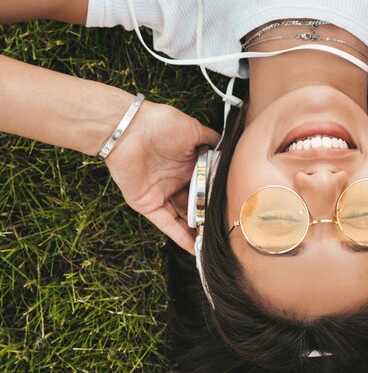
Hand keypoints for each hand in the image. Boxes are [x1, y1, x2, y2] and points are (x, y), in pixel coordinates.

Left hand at [104, 101, 218, 254]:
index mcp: (189, 165)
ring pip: (183, 218)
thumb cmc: (160, 124)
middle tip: (227, 232)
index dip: (218, 198)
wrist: (129, 128)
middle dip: (210, 218)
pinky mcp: (147, 204)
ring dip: (197, 232)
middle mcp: (176, 181)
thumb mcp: (194, 130)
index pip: (207, 187)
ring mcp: (162, 194)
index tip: (232, 210)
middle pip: (197, 205)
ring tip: (214, 245)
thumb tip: (229, 146)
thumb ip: (211, 140)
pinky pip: (166, 224)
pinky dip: (179, 236)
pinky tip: (194, 248)